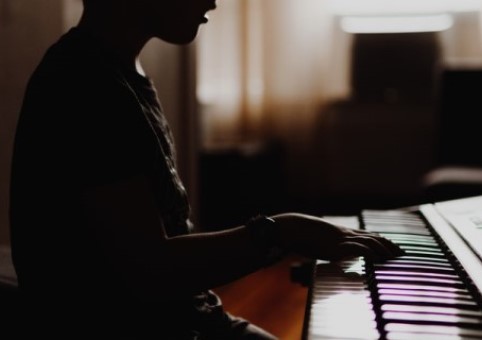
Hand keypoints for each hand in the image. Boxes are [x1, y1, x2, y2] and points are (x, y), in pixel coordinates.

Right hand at [271, 213, 403, 261]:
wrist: (296, 228)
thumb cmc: (305, 235)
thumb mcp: (320, 240)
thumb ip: (329, 245)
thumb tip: (331, 252)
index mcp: (344, 232)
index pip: (369, 234)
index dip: (383, 240)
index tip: (394, 247)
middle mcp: (347, 234)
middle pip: (375, 237)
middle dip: (389, 245)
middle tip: (402, 254)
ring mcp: (344, 239)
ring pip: (370, 242)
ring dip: (384, 250)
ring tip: (394, 258)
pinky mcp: (339, 245)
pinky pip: (359, 248)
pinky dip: (370, 253)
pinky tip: (378, 260)